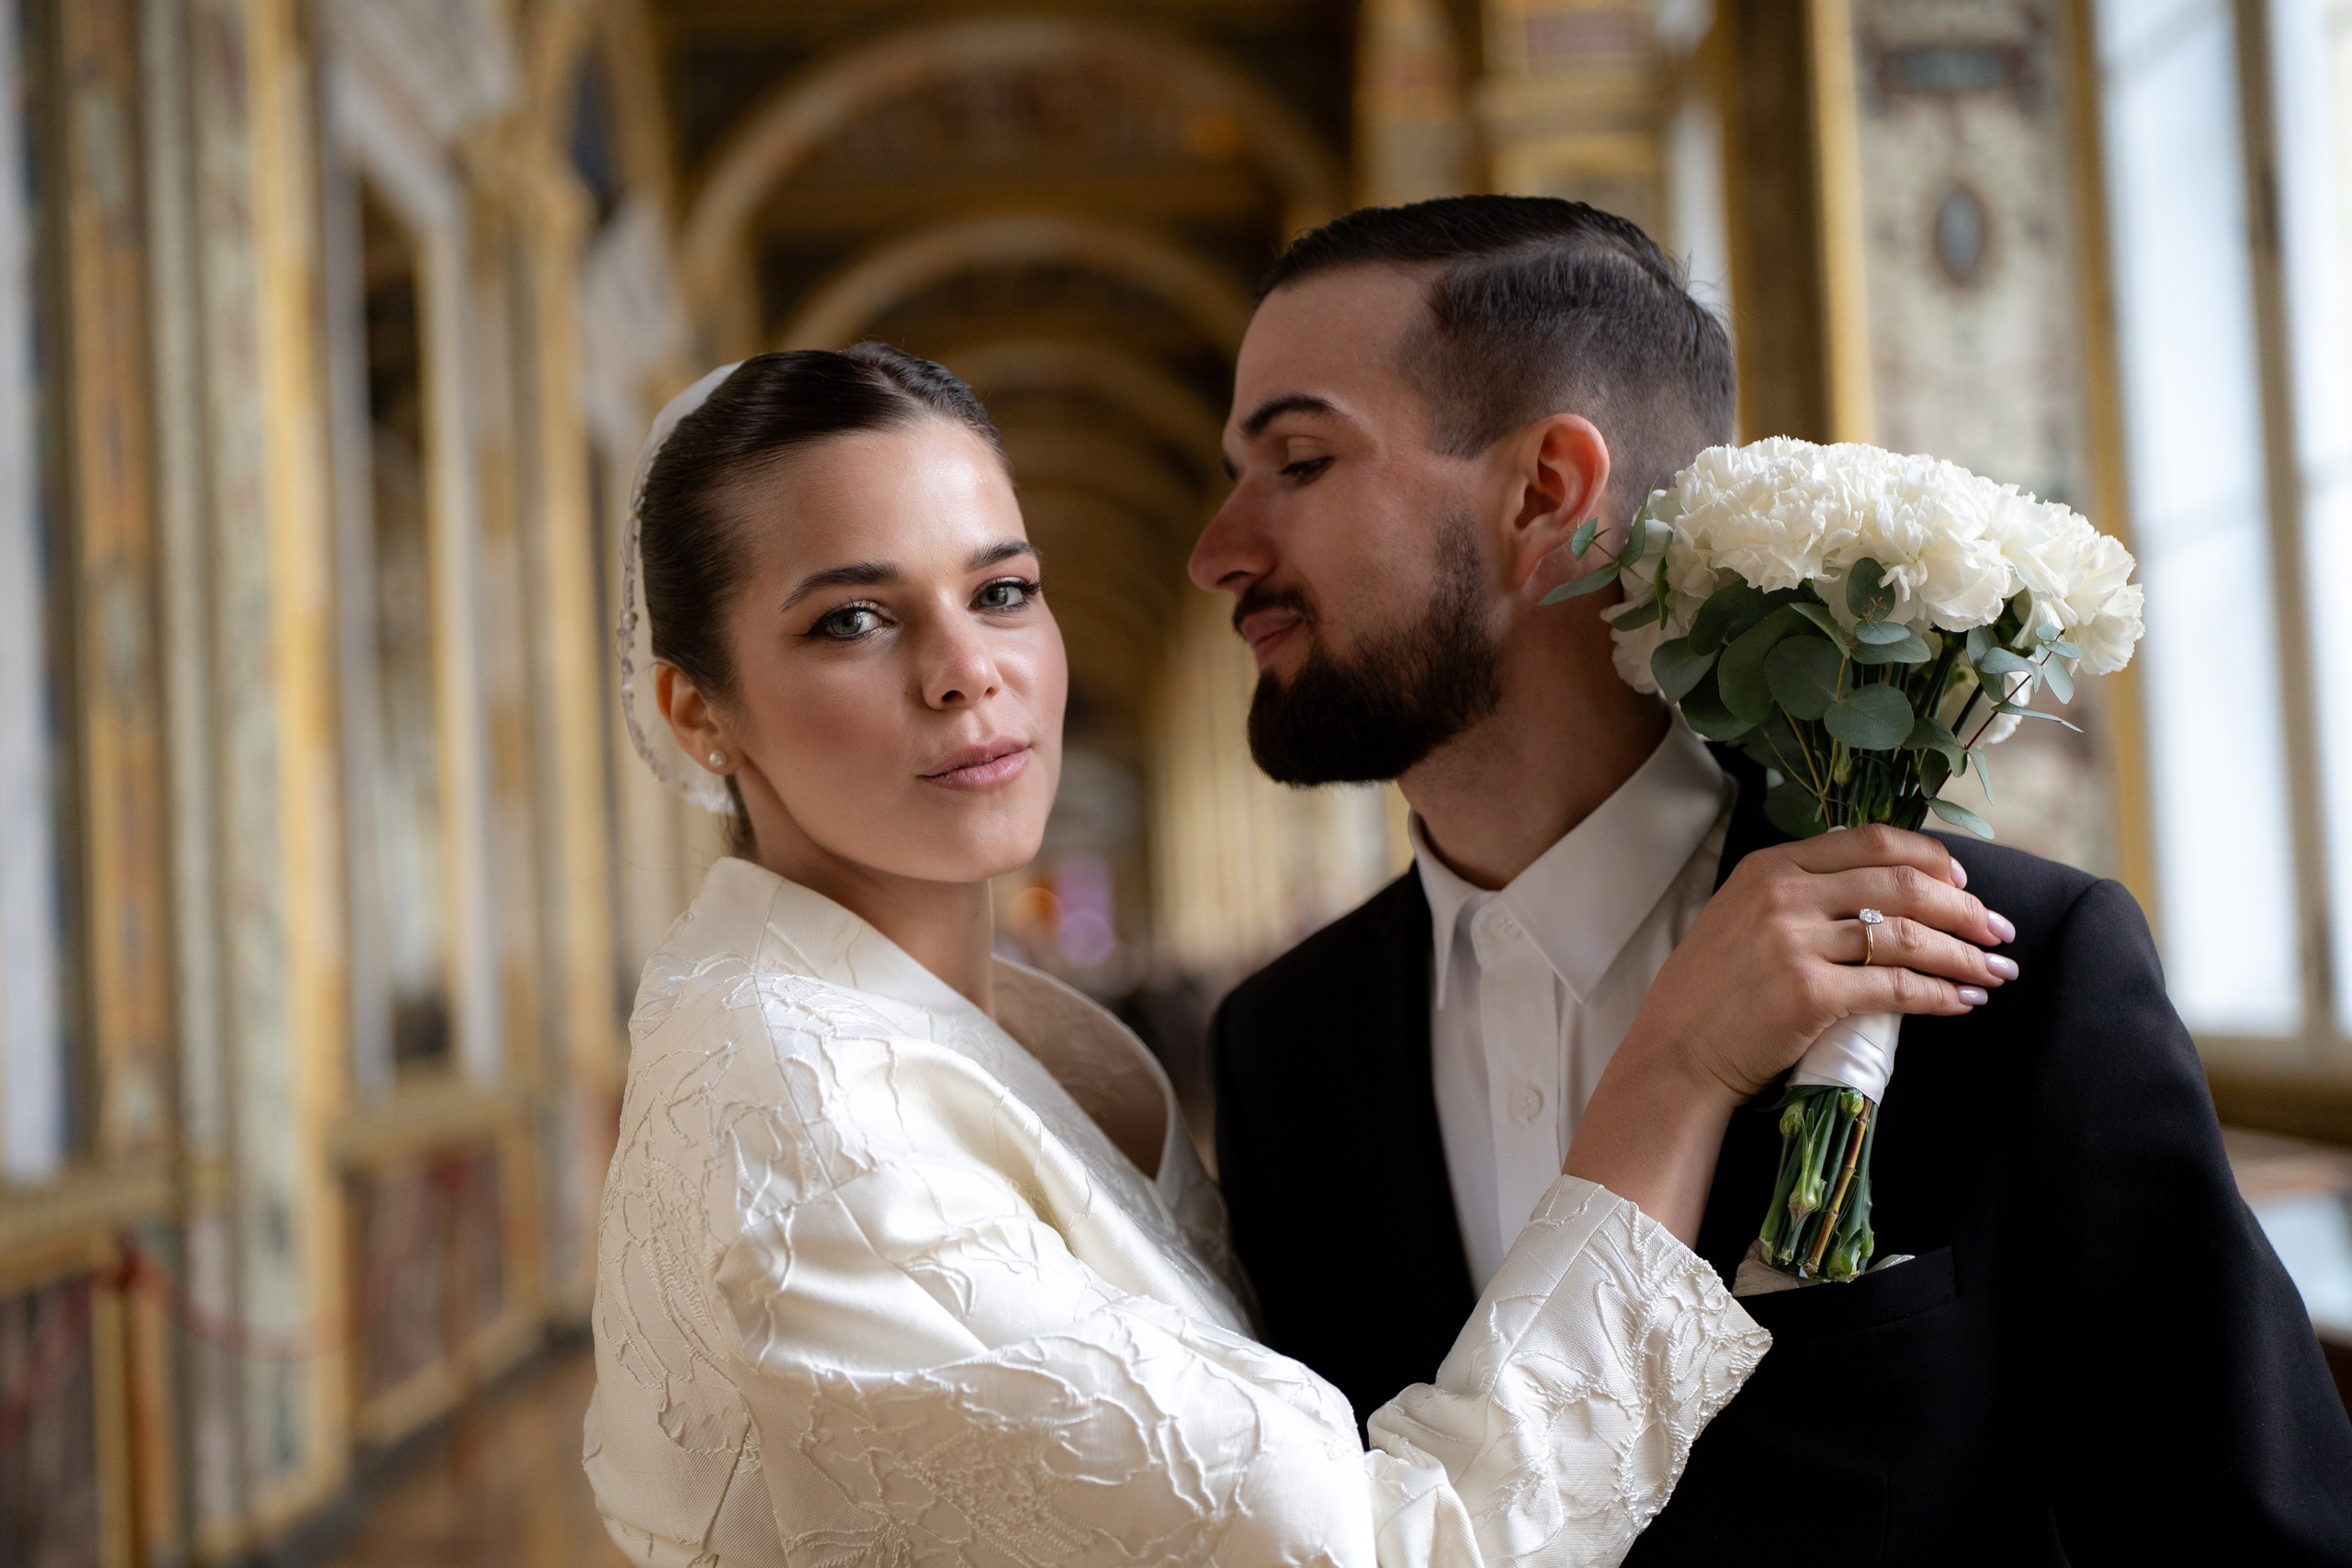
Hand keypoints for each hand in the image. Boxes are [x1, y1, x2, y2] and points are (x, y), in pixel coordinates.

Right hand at [1633, 824, 2013, 1104]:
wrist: (1674, 1053)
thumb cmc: (1711, 994)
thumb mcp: (1740, 917)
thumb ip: (1799, 895)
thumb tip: (1881, 893)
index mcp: (1769, 866)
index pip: (1870, 840)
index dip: (1929, 858)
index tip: (1963, 884)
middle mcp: (1782, 894)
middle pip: (1902, 885)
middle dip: (1965, 908)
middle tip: (1999, 930)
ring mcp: (1794, 942)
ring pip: (1908, 936)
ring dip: (1964, 955)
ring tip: (1996, 971)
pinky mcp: (1808, 994)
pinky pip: (1897, 988)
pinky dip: (1941, 995)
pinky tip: (1964, 1002)